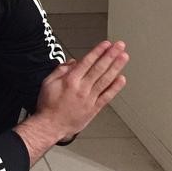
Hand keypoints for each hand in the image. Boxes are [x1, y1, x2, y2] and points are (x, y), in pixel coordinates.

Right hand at [14, 41, 127, 163]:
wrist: (50, 126)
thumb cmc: (48, 106)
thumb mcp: (47, 82)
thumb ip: (60, 70)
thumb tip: (72, 62)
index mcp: (70, 80)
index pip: (87, 62)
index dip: (98, 51)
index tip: (106, 44)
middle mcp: (82, 88)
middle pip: (99, 68)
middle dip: (111, 55)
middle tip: (120, 46)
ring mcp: (89, 99)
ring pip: (105, 80)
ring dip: (116, 67)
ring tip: (124, 57)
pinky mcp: (94, 109)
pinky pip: (107, 96)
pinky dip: (115, 88)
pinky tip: (121, 79)